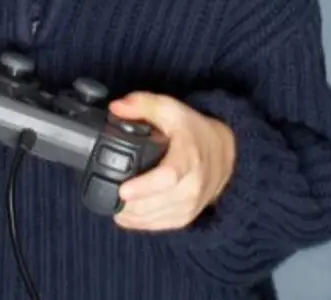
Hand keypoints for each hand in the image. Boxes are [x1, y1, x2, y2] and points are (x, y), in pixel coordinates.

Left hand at [108, 92, 235, 230]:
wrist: (223, 152)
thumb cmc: (193, 130)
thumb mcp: (171, 109)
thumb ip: (142, 104)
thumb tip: (116, 108)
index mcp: (188, 157)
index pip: (168, 177)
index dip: (144, 186)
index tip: (122, 190)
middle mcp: (193, 185)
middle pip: (158, 202)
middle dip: (130, 204)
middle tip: (107, 195)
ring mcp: (191, 203)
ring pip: (157, 217)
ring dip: (132, 215)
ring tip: (111, 204)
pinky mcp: (187, 215)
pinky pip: (161, 226)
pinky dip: (140, 223)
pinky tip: (123, 216)